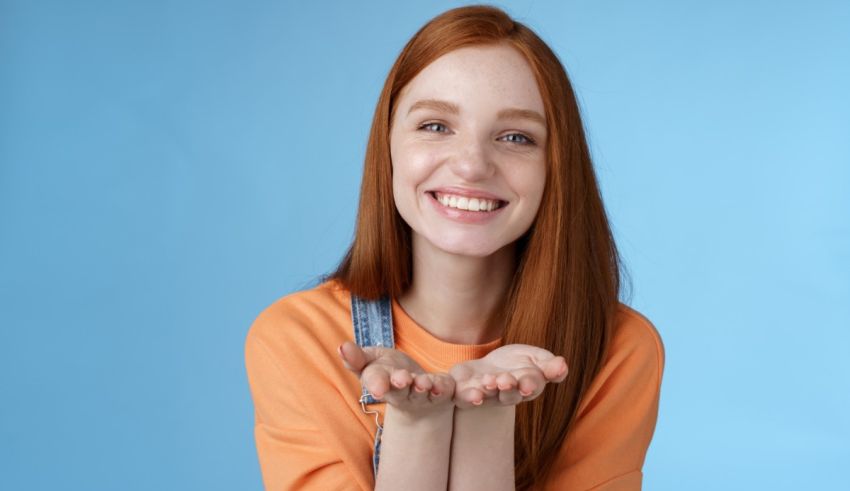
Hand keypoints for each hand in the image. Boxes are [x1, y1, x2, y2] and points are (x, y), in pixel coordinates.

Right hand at [338, 341, 454, 413]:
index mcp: (382, 383)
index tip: (378, 388)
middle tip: (401, 379)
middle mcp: (403, 393)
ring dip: (424, 387)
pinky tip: (449, 386)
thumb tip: (341, 347)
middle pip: (400, 391)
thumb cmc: (388, 372)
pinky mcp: (445, 392)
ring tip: (424, 382)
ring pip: (424, 392)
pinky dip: (450, 390)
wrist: (417, 392)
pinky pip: (449, 392)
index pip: (376, 382)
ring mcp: (424, 395)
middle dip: (400, 384)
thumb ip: (356, 358)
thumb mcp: (370, 363)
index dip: (377, 384)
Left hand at [449, 344, 567, 408]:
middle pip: (509, 395)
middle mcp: (505, 395)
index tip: (527, 383)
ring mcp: (484, 394)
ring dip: (487, 390)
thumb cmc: (515, 364)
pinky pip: (464, 397)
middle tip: (505, 380)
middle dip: (508, 388)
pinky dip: (467, 396)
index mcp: (526, 386)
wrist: (485, 367)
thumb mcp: (535, 358)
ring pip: (487, 395)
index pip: (531, 386)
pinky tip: (471, 393)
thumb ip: (549, 365)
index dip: (529, 384)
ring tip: (488, 381)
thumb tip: (563, 365)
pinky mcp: (464, 392)